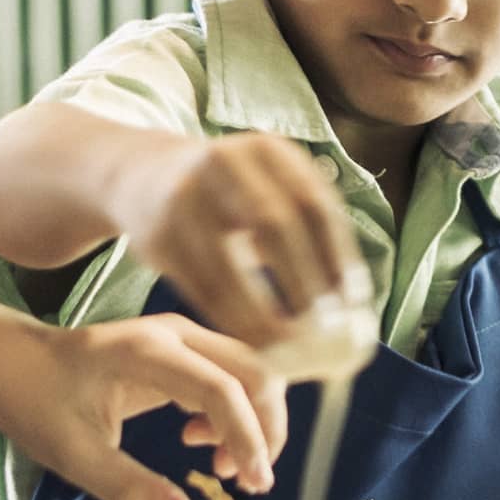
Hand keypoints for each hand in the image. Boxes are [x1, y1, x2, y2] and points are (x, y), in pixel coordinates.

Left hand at [1, 314, 288, 499]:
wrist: (12, 362)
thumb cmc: (36, 402)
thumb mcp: (76, 455)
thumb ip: (131, 488)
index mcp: (145, 353)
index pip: (221, 388)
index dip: (248, 437)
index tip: (253, 485)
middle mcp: (173, 333)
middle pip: (254, 371)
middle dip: (265, 429)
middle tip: (245, 481)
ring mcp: (180, 336)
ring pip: (249, 373)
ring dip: (253, 422)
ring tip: (218, 467)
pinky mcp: (182, 348)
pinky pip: (230, 376)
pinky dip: (234, 414)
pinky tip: (199, 440)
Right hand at [108, 133, 365, 346]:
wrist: (145, 178)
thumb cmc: (230, 198)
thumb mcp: (268, 187)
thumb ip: (307, 230)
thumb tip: (354, 302)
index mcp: (267, 150)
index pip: (314, 204)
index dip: (337, 255)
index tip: (354, 302)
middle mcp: (225, 162)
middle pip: (275, 225)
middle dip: (305, 282)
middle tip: (326, 330)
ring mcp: (186, 196)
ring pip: (231, 262)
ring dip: (263, 313)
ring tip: (290, 348)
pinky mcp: (158, 234)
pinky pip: (200, 286)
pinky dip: (229, 319)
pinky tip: (252, 341)